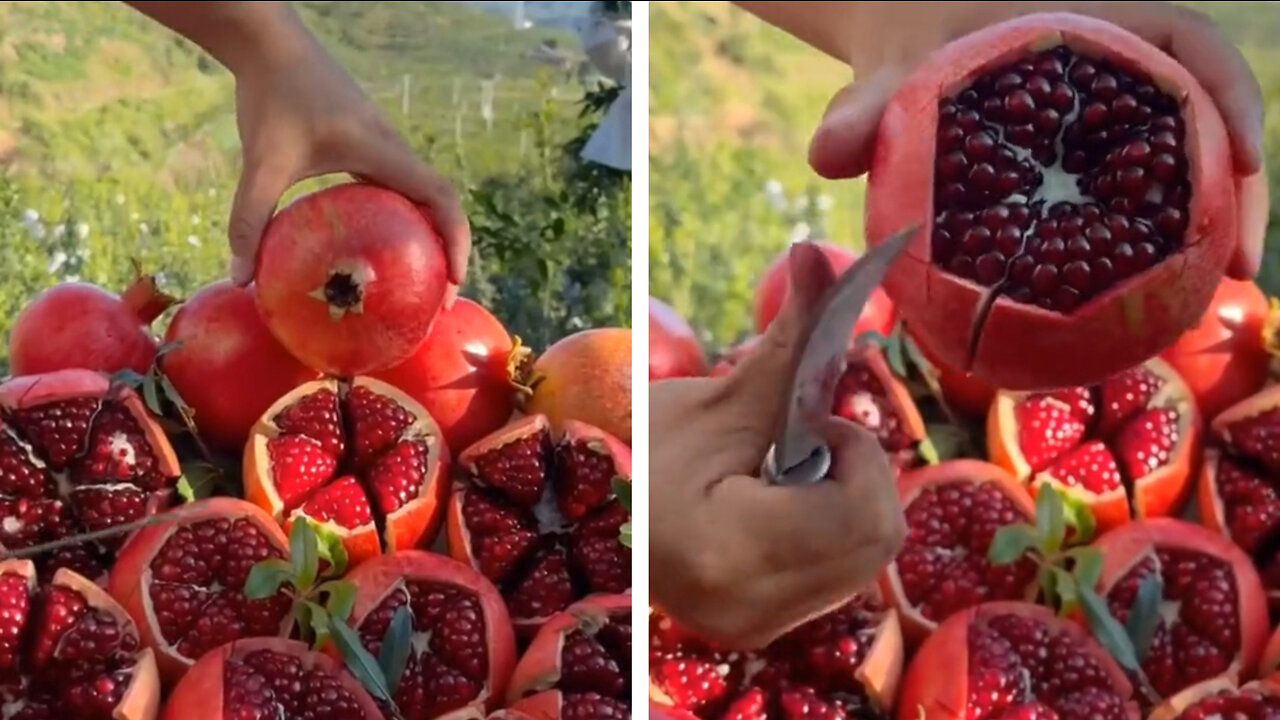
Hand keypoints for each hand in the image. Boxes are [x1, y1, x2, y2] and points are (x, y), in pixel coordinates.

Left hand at [227, 33, 470, 287]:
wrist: (270, 44)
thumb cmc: (271, 95)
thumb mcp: (262, 162)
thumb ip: (250, 219)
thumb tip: (240, 276)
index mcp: (383, 152)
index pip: (440, 198)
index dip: (457, 240)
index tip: (455, 281)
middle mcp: (392, 149)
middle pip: (439, 203)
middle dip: (447, 249)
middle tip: (436, 296)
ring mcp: (382, 145)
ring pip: (419, 195)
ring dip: (426, 234)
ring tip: (414, 279)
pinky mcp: (365, 144)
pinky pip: (394, 187)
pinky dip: (398, 218)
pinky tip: (370, 244)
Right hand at [649, 242, 906, 649]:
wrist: (573, 512)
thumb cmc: (633, 448)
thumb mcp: (714, 397)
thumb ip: (787, 340)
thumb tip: (822, 254)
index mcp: (735, 550)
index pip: (867, 515)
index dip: (858, 455)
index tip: (810, 425)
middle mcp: (753, 611)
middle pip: (880, 540)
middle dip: (859, 477)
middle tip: (800, 447)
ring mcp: (755, 630)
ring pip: (867, 562)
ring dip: (844, 504)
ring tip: (779, 478)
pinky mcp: (758, 632)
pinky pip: (836, 579)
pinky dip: (825, 532)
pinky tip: (772, 510)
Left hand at [807, 1, 1267, 278]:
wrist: (896, 33)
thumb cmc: (904, 36)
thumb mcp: (887, 66)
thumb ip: (861, 106)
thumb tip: (828, 156)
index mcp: (1093, 23)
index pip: (1189, 43)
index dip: (1231, 96)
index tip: (1244, 160)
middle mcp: (1118, 70)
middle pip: (1207, 120)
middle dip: (1239, 191)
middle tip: (1240, 270)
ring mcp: (1108, 119)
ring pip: (1182, 169)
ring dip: (1206, 232)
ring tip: (1202, 305)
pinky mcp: (1086, 162)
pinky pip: (1132, 201)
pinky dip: (1143, 247)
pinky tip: (1133, 310)